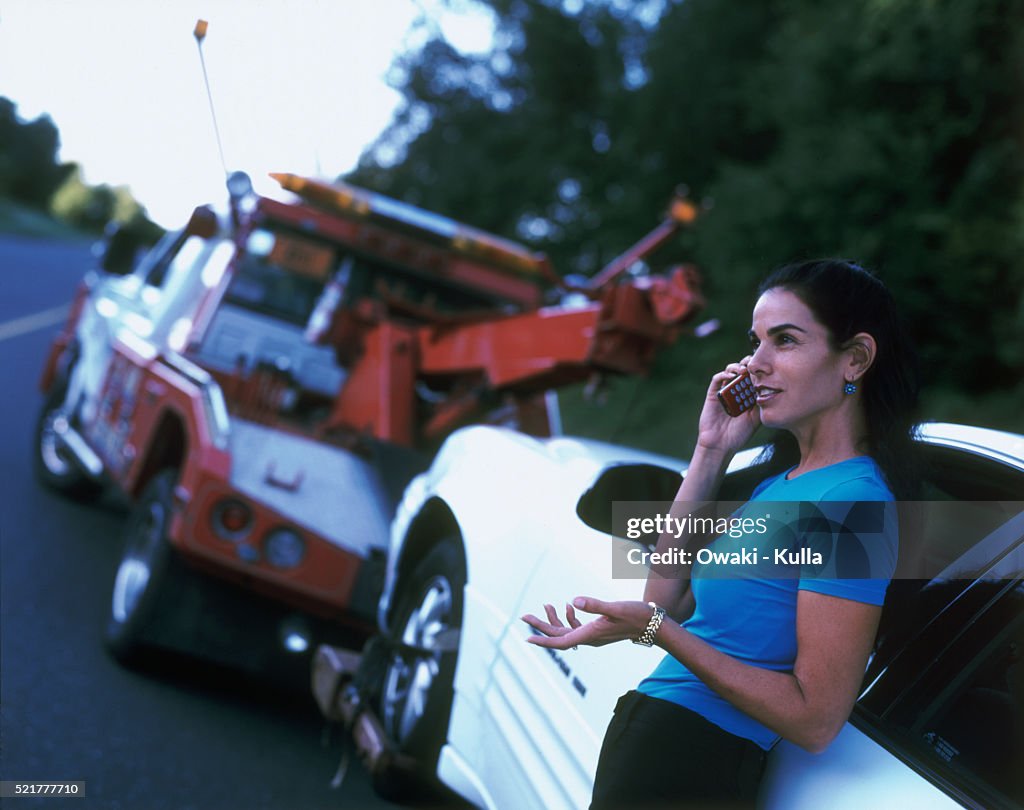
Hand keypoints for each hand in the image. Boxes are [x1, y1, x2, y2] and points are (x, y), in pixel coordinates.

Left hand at [520, 597, 654, 649]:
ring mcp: (593, 636)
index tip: (526, 637)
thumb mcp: (615, 607)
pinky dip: (569, 618)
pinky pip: (577, 628)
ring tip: (546, 605)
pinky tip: (568, 605)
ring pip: (566, 631)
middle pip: (558, 636)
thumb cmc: (636, 616)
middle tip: (523, 616)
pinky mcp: (598, 631)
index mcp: (590, 634)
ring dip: (554, 620)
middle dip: (540, 626)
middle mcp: (589, 638)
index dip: (542, 639)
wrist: (652, 626)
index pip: (560, 641)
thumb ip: (594, 605)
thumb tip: (574, 601)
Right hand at [696, 358, 760, 454]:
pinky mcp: (713, 394)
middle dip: (748, 364)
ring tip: (743, 370)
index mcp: (747, 396)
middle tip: (754, 363)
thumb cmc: (738, 434)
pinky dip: (724, 374)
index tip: (766, 366)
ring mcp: (724, 392)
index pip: (753, 378)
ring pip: (730, 371)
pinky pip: (717, 379)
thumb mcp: (756, 419)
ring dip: (736, 367)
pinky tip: (732, 376)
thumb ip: (761, 404)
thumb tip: (770, 388)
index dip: (758, 371)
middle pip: (742, 371)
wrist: (721, 445)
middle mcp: (736, 392)